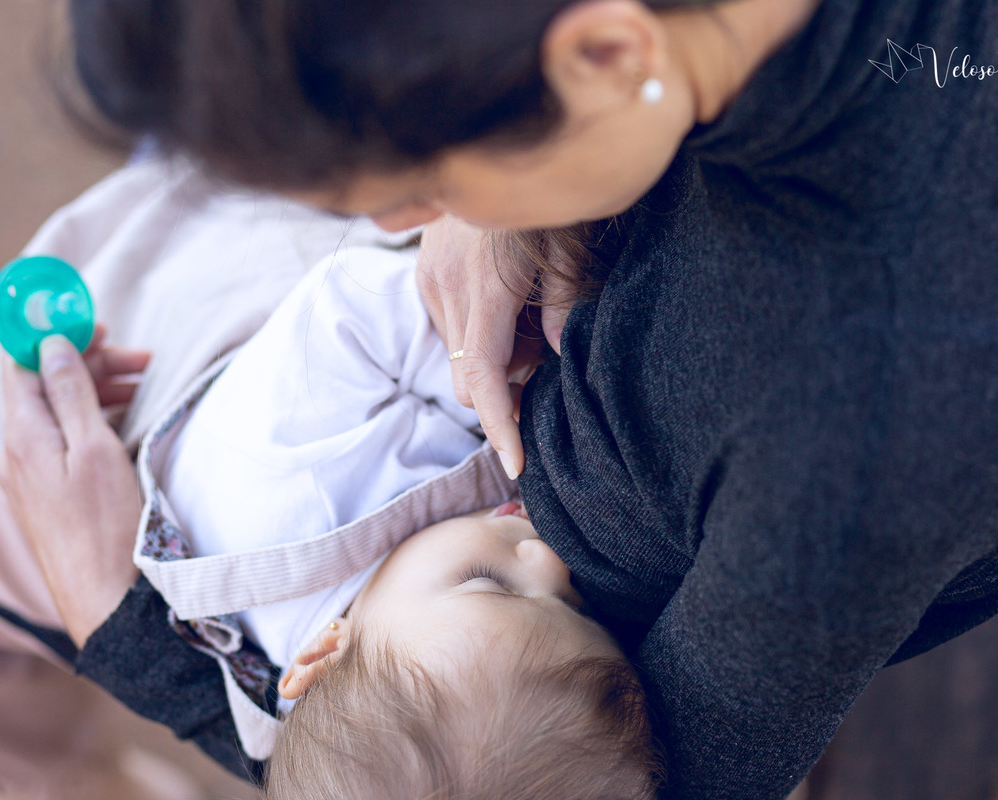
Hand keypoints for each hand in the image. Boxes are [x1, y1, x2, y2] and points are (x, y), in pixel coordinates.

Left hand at [0, 333, 150, 646]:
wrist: (106, 599)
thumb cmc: (105, 526)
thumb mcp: (94, 450)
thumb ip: (71, 395)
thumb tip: (53, 346)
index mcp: (23, 436)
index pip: (25, 364)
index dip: (58, 336)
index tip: (99, 325)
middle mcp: (18, 453)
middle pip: (46, 386)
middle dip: (91, 363)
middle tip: (143, 358)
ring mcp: (33, 475)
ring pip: (60, 413)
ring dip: (99, 390)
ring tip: (145, 385)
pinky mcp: (51, 493)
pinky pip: (66, 440)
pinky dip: (95, 419)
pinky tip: (126, 420)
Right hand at [417, 216, 578, 478]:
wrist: (496, 144)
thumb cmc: (546, 194)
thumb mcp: (571, 248)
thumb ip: (565, 307)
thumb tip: (560, 360)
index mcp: (484, 287)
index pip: (482, 378)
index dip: (499, 426)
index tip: (515, 464)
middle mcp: (445, 286)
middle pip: (467, 377)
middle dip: (505, 387)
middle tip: (546, 354)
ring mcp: (429, 278)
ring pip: (458, 354)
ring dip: (494, 358)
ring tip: (531, 318)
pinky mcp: (426, 271)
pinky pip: (450, 326)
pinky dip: (480, 333)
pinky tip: (507, 303)